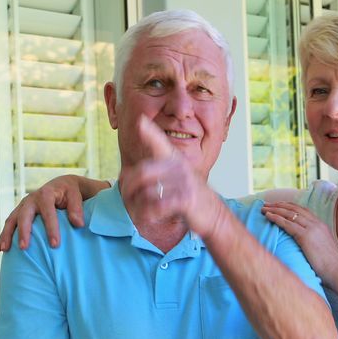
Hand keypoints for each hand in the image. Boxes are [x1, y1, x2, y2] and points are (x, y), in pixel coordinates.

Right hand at [0, 175, 86, 250]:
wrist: (61, 185)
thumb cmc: (70, 193)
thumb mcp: (76, 196)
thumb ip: (77, 208)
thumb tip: (78, 224)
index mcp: (46, 194)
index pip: (48, 212)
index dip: (51, 228)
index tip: (55, 245)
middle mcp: (31, 199)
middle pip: (24, 215)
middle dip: (23, 231)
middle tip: (24, 248)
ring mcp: (23, 206)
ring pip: (12, 220)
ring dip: (6, 234)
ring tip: (4, 250)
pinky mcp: (19, 212)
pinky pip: (9, 224)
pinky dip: (3, 236)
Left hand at [118, 116, 224, 237]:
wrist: (213, 215)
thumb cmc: (189, 198)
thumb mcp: (177, 179)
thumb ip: (157, 173)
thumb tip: (126, 176)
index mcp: (175, 160)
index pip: (160, 143)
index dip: (150, 132)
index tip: (140, 121)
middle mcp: (179, 167)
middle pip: (143, 172)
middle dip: (129, 186)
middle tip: (124, 196)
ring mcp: (184, 182)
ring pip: (147, 192)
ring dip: (138, 205)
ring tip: (137, 213)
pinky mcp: (186, 199)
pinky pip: (158, 206)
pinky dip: (149, 214)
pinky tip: (149, 218)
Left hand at [261, 202, 337, 284]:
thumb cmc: (331, 266)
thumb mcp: (322, 249)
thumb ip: (314, 243)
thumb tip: (305, 246)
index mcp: (321, 225)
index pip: (302, 210)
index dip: (288, 206)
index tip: (277, 205)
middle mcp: (316, 224)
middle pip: (294, 209)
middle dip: (279, 205)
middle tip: (266, 204)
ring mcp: (312, 228)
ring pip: (289, 214)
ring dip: (275, 209)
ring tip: (263, 208)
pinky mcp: (306, 236)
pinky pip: (288, 224)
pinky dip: (276, 218)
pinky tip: (268, 216)